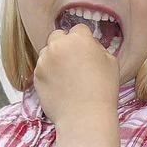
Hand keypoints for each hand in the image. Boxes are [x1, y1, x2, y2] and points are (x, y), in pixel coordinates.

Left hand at [34, 24, 120, 146]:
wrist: (84, 117)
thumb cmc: (102, 91)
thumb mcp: (110, 62)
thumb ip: (96, 47)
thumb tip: (88, 45)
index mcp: (79, 39)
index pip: (78, 29)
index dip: (83, 40)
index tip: (85, 52)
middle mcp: (58, 45)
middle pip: (57, 36)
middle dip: (63, 45)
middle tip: (73, 62)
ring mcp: (44, 60)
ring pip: (47, 52)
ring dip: (54, 59)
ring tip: (67, 78)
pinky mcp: (36, 74)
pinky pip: (41, 68)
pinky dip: (47, 74)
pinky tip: (60, 87)